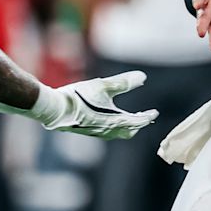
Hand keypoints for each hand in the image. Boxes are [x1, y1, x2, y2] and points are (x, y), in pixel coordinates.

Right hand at [37, 71, 159, 139]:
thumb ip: (123, 82)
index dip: (147, 116)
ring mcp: (97, 132)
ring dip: (127, 126)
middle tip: (145, 117)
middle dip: (138, 124)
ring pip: (118, 133)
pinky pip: (107, 132)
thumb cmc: (79, 96)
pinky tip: (109, 119)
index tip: (154, 112)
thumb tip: (142, 77)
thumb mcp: (103, 85)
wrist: (55, 109)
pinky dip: (115, 127)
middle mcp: (108, 130)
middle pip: (129, 131)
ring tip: (129, 118)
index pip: (138, 121)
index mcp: (115, 121)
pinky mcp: (88, 131)